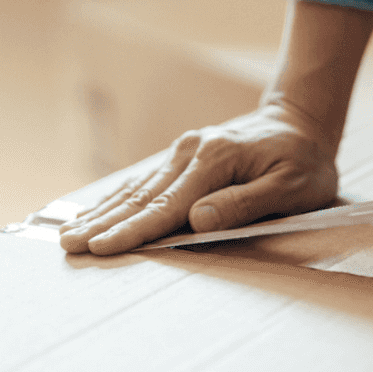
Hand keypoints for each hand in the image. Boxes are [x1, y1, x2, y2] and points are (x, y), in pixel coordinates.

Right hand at [59, 104, 339, 254]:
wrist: (301, 124)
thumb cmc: (304, 163)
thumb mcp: (291, 186)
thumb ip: (245, 203)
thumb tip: (198, 220)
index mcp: (215, 159)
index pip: (167, 205)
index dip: (133, 230)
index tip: (101, 247)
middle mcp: (190, 151)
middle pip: (141, 196)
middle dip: (103, 224)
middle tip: (68, 246)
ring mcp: (182, 151)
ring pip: (135, 188)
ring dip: (101, 213)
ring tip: (68, 235)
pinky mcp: (181, 157)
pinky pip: (143, 182)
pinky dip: (115, 199)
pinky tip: (93, 213)